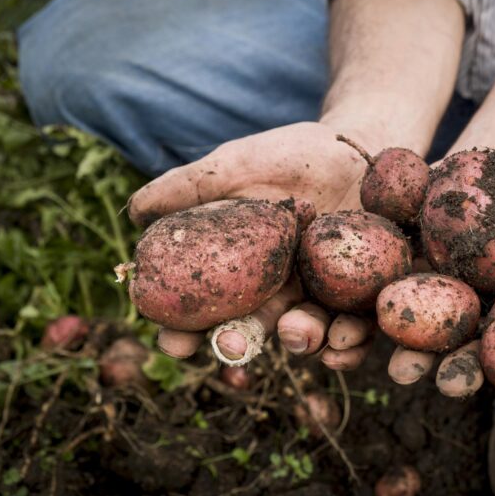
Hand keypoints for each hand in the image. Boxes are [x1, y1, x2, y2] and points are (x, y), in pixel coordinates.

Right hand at [128, 121, 379, 365]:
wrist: (357, 146)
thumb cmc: (292, 154)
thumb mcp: (238, 165)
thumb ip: (190, 187)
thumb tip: (134, 212)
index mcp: (238, 267)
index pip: (204, 306)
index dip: (185, 329)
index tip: (173, 340)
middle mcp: (275, 288)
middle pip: (251, 329)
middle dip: (237, 345)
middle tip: (230, 349)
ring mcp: (319, 292)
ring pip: (304, 332)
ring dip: (298, 341)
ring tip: (297, 335)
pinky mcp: (360, 291)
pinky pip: (355, 326)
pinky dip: (349, 342)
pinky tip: (343, 343)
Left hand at [389, 151, 494, 413]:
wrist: (488, 160)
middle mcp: (477, 314)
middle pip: (472, 350)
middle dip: (464, 372)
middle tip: (455, 388)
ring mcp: (435, 294)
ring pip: (421, 332)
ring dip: (410, 352)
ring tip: (402, 371)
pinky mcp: (398, 268)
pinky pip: (379, 292)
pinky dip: (364, 309)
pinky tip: (351, 325)